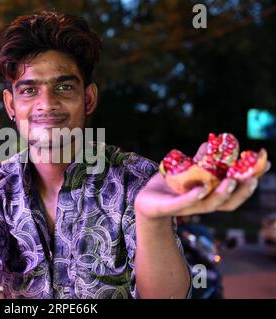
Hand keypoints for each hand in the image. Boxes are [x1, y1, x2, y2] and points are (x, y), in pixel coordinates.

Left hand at [135, 144, 271, 219]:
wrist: (145, 200)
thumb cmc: (169, 186)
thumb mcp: (186, 170)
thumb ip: (200, 160)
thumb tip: (211, 143)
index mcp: (210, 195)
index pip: (236, 191)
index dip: (251, 180)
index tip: (265, 165)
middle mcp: (203, 203)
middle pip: (229, 202)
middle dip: (242, 191)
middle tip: (252, 178)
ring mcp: (188, 207)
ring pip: (210, 204)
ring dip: (222, 194)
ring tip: (231, 181)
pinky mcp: (170, 207)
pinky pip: (184, 202)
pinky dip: (195, 196)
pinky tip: (202, 187)